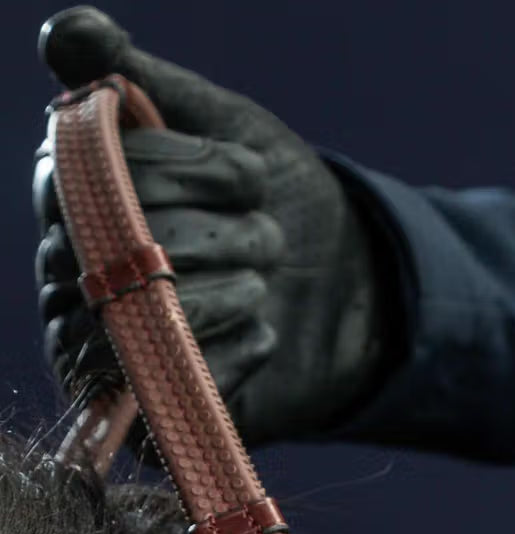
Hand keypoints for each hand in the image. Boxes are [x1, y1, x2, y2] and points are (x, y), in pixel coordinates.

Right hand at [34, 6, 402, 447]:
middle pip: (127, 253)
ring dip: (239, 288)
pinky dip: (249, 343)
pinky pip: (194, 379)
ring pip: (156, 320)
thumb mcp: (223, 126)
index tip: (250, 173)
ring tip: (266, 279)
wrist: (349, 288)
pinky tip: (265, 330)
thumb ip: (144, 82)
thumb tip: (69, 33)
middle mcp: (73, 281)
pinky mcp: (160, 418)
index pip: (96, 181)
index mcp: (72, 204)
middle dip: (225, 233)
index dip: (184, 173)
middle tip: (269, 235)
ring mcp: (112, 354)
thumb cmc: (276, 202)